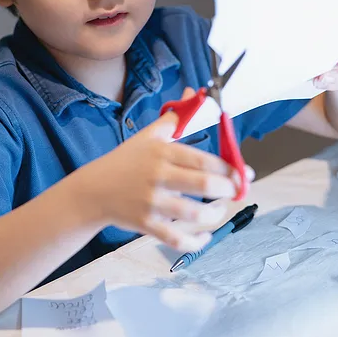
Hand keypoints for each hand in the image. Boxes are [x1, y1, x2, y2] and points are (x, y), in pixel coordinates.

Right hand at [68, 88, 253, 251]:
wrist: (93, 191)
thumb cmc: (126, 161)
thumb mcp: (149, 136)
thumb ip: (175, 117)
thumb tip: (195, 94)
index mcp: (162, 152)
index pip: (203, 158)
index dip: (229, 167)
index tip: (244, 173)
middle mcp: (158, 176)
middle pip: (203, 184)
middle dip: (228, 190)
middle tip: (236, 192)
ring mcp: (152, 202)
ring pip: (193, 213)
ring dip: (215, 215)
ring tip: (220, 210)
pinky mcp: (146, 224)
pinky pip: (176, 238)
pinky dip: (195, 242)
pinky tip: (204, 236)